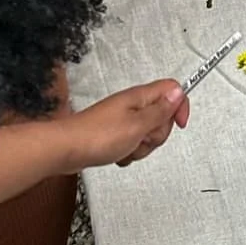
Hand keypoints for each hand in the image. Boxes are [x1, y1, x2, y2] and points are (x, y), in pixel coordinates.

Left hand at [68, 79, 190, 169]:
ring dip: (142, 146)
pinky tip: (118, 154)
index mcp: (139, 97)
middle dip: (157, 134)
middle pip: (162, 116)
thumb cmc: (97, 136)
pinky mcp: (114, 133)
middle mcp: (132, 105)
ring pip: (148, 133)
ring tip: (127, 147)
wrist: (66, 150)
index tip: (179, 124)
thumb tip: (179, 92)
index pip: (171, 90)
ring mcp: (123, 120)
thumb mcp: (138, 125)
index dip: (180, 106)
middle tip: (143, 137)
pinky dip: (129, 152)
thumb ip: (161, 110)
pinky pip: (133, 143)